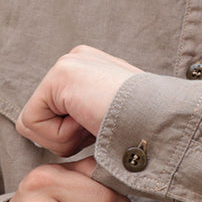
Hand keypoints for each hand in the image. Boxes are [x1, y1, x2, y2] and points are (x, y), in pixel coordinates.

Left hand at [16, 45, 142, 156]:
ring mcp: (69, 64)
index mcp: (94, 71)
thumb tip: (78, 137)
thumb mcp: (121, 127)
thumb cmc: (154, 139)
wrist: (168, 128)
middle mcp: (79, 60)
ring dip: (68, 140)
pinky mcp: (60, 76)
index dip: (77, 138)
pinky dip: (62, 138)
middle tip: (104, 132)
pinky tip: (92, 124)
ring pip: (37, 124)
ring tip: (100, 127)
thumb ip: (94, 122)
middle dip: (70, 139)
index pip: (56, 114)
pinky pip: (33, 124)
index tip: (110, 134)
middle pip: (42, 118)